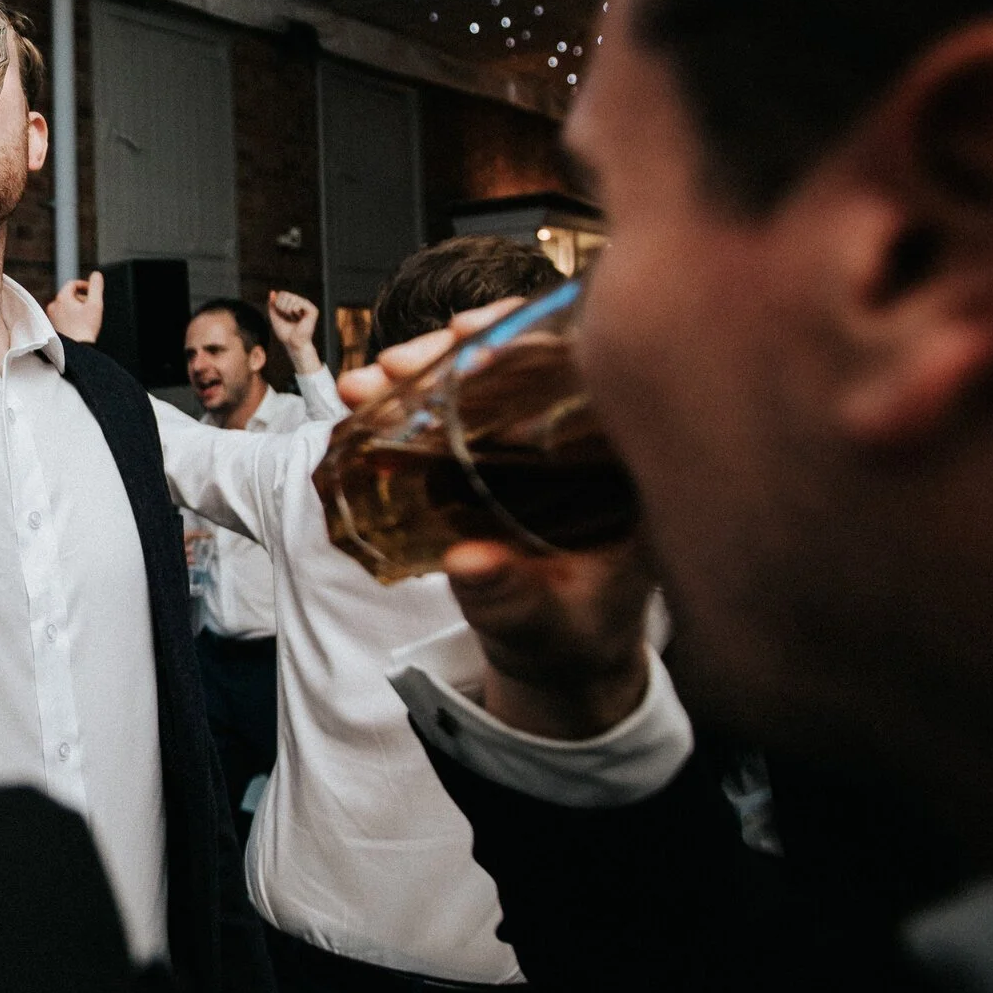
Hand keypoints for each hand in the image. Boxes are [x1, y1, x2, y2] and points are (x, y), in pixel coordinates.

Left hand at [47, 270, 104, 343]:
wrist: (76, 350)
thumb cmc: (85, 328)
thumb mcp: (95, 304)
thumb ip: (96, 286)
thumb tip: (96, 275)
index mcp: (62, 298)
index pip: (72, 283)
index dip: (84, 285)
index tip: (92, 292)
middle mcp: (53, 306)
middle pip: (69, 295)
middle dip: (81, 298)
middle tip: (91, 308)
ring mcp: (51, 316)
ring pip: (65, 306)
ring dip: (76, 308)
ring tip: (85, 318)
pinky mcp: (52, 326)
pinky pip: (62, 316)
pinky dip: (70, 317)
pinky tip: (78, 325)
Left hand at [265, 289, 324, 375]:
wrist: (293, 344)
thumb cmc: (285, 333)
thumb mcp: (275, 316)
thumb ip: (272, 305)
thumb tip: (272, 292)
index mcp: (294, 305)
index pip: (282, 294)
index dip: (277, 304)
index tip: (282, 315)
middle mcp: (302, 304)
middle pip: (285, 294)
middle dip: (281, 306)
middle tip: (287, 316)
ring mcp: (308, 306)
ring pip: (291, 297)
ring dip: (287, 309)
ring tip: (292, 318)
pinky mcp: (313, 310)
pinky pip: (298, 303)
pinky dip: (294, 310)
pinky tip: (297, 316)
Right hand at [340, 302, 654, 739]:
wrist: (562, 655)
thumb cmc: (573, 639)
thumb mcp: (543, 626)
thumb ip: (511, 599)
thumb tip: (467, 561)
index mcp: (625, 464)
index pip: (588, 367)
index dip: (530, 337)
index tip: (472, 337)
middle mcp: (588, 438)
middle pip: (526, 359)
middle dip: (452, 353)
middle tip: (394, 364)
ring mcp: (542, 443)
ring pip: (487, 380)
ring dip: (424, 372)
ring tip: (367, 382)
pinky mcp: (505, 455)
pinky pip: (464, 409)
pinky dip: (418, 400)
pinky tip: (374, 398)